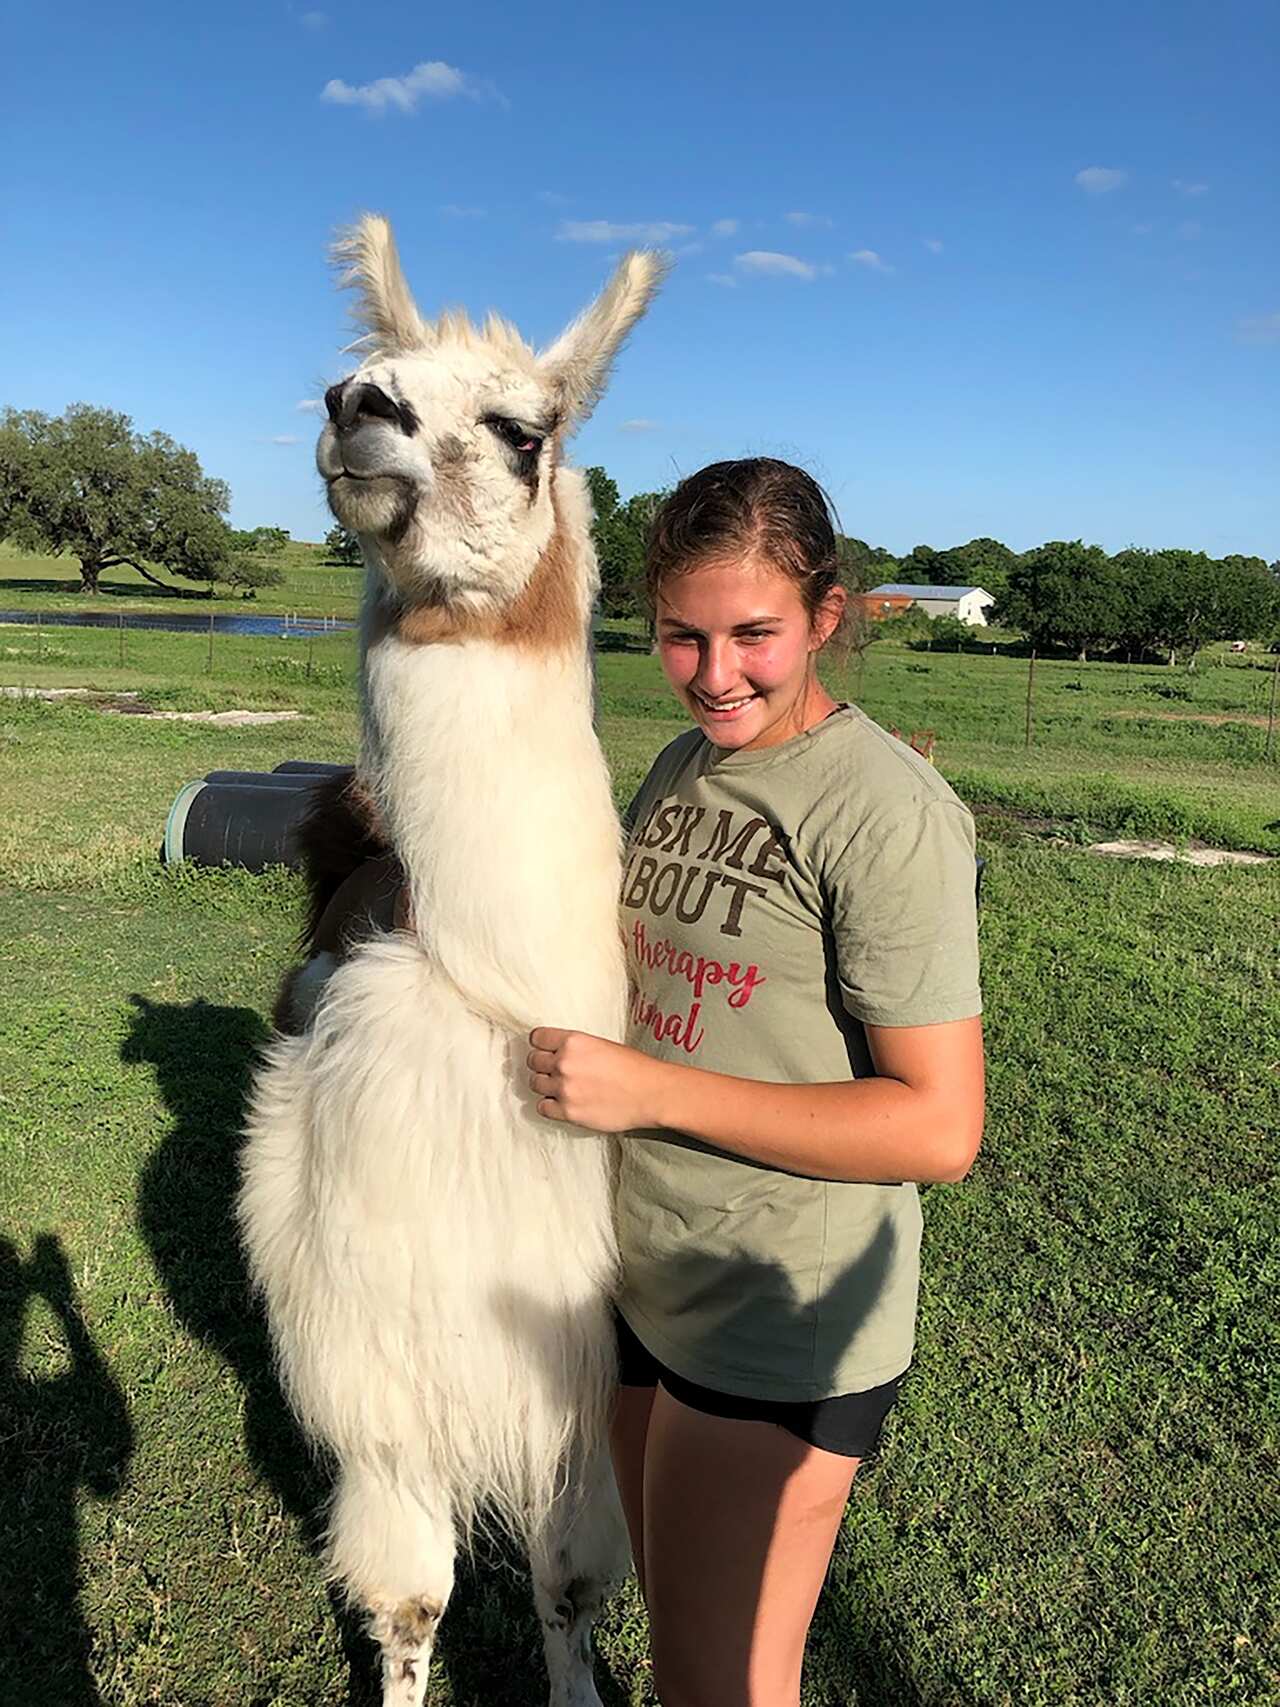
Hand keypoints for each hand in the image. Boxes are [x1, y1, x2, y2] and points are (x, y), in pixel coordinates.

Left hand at [527, 1028, 664, 1132]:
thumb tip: (557, 1053)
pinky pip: (542, 1107)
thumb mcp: (602, 1045)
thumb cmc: (635, 1068)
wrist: (652, 1093)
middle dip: (543, 1065)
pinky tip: (564, 1103)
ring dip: (546, 1085)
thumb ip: (576, 1048)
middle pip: (533, 1061)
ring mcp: (564, 1089)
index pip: (537, 1038)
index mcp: (573, 1041)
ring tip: (562, 1087)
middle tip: (555, 1071)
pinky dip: (550, 1106)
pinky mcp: (568, 1112)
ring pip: (535, 1084)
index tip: (545, 1050)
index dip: (541, 1044)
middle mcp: (564, 1063)